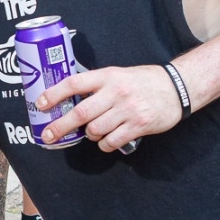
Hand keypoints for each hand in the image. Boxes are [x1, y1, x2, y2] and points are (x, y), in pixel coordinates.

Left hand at [37, 64, 179, 152]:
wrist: (177, 88)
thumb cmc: (144, 81)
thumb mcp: (119, 74)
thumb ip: (97, 84)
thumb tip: (69, 97)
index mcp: (108, 76)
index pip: (75, 82)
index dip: (55, 93)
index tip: (41, 103)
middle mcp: (116, 92)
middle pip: (80, 113)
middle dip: (59, 126)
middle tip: (47, 135)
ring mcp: (127, 110)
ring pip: (94, 130)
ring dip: (88, 134)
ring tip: (92, 131)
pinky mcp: (138, 125)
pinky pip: (110, 142)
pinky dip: (103, 144)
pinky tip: (106, 139)